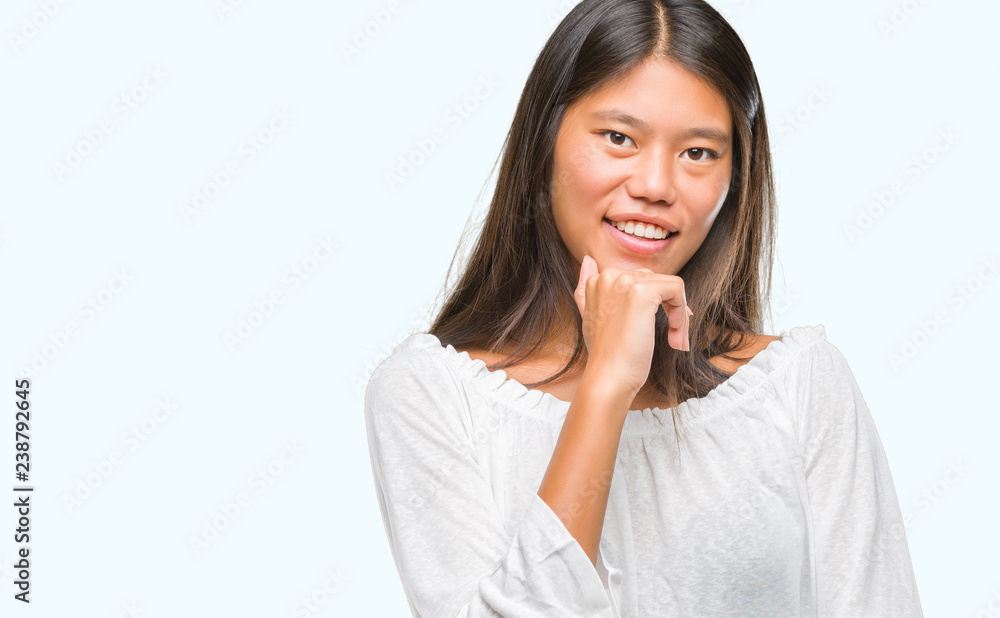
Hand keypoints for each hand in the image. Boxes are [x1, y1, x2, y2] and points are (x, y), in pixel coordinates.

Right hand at [573, 255, 691, 398]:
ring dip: (679, 315)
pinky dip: (682, 313)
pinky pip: (677, 290)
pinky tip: (674, 336)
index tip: (657, 326)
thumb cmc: (605, 354)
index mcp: (598, 280)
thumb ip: (586, 289)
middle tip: (673, 337)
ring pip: (670, 286)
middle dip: (668, 308)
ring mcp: (625, 282)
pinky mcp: (643, 292)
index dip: (654, 303)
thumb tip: (588, 260)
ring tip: (675, 340)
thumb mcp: (590, 316)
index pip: (639, 279)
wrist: (608, 377)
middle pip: (656, 281)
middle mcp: (609, 276)